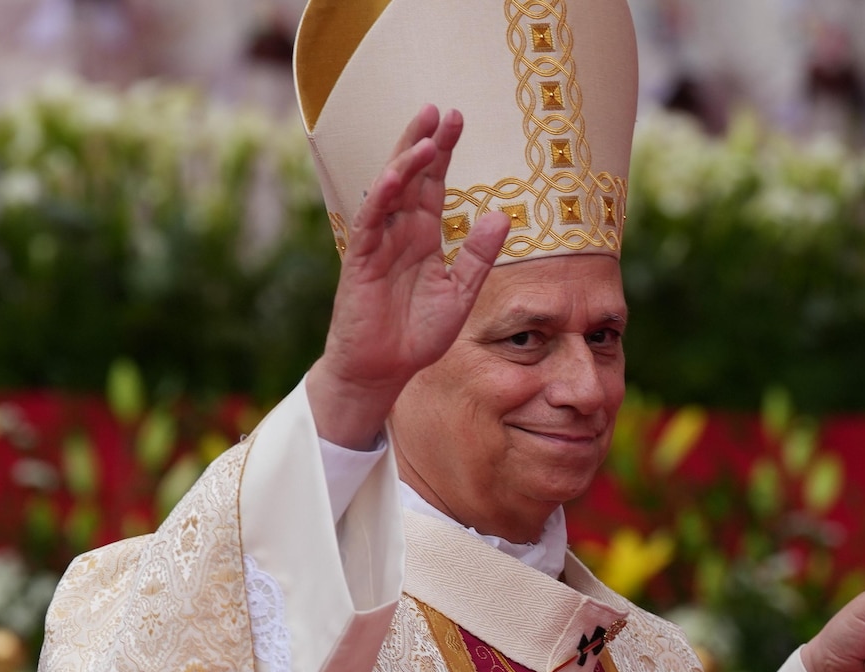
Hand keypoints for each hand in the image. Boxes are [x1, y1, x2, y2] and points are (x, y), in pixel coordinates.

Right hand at [306, 105, 510, 448]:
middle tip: (439, 109)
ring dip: (406, 161)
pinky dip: (382, 196)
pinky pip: (371, 222)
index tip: (456, 119)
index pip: (433, 185)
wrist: (383, 370)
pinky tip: (395, 174)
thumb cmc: (416, 334)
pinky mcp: (361, 261)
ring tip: (426, 134)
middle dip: (424, 142)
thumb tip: (503, 215)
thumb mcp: (460, 294)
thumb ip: (479, 256)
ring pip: (391, 191)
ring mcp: (379, 244)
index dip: (443, 152)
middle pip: (411, 177)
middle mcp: (400, 233)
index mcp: (424, 238)